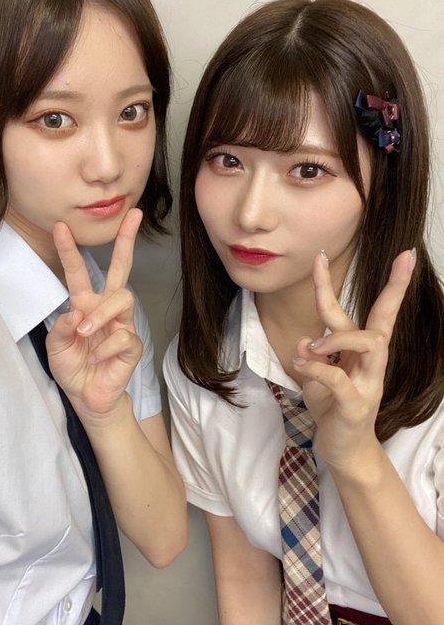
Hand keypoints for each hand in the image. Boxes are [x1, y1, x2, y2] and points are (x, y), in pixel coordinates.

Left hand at [46, 209, 142, 421]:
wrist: (89, 398)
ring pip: (122, 298)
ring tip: (85, 332)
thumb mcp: (56, 348)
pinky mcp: (133, 344)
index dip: (69, 250)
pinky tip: (97, 358)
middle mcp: (106, 309)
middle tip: (133, 215)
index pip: (79, 272)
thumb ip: (60, 329)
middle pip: (121, 268)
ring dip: (101, 314)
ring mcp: (123, 324)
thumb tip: (76, 314)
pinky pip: (123, 336)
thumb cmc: (74, 369)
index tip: (60, 226)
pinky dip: (104, 348)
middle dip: (127, 241)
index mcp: (86, 305)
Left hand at [292, 249, 414, 470]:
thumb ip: (312, 355)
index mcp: (362, 352)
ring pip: (368, 344)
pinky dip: (316, 369)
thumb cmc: (333, 407)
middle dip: (392, 289)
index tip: (404, 253)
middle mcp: (371, 363)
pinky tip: (299, 364)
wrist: (344, 451)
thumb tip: (305, 338)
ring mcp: (368, 384)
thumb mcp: (316, 375)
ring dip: (336, 337)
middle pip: (383, 321)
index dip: (390, 284)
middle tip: (400, 260)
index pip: (378, 311)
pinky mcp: (355, 405)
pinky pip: (338, 381)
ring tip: (312, 345)